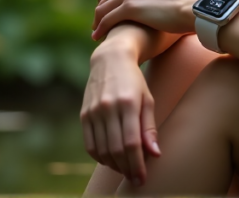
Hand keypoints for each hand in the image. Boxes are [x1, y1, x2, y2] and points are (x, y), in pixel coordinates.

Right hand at [80, 39, 160, 185]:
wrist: (110, 59)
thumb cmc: (135, 81)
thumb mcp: (147, 100)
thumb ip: (149, 128)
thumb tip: (155, 154)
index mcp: (127, 103)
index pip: (131, 143)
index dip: (137, 164)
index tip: (142, 178)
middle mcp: (107, 108)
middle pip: (115, 149)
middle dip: (127, 169)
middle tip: (135, 179)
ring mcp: (93, 112)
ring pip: (102, 150)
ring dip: (114, 165)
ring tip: (126, 170)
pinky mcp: (84, 115)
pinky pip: (90, 145)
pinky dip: (101, 157)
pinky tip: (111, 161)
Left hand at [92, 0, 202, 39]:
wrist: (195, 9)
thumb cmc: (188, 4)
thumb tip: (160, 1)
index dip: (110, 0)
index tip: (108, 11)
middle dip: (100, 10)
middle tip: (98, 24)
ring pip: (103, 8)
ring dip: (97, 21)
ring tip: (96, 33)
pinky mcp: (129, 6)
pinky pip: (107, 19)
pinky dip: (100, 28)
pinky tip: (98, 37)